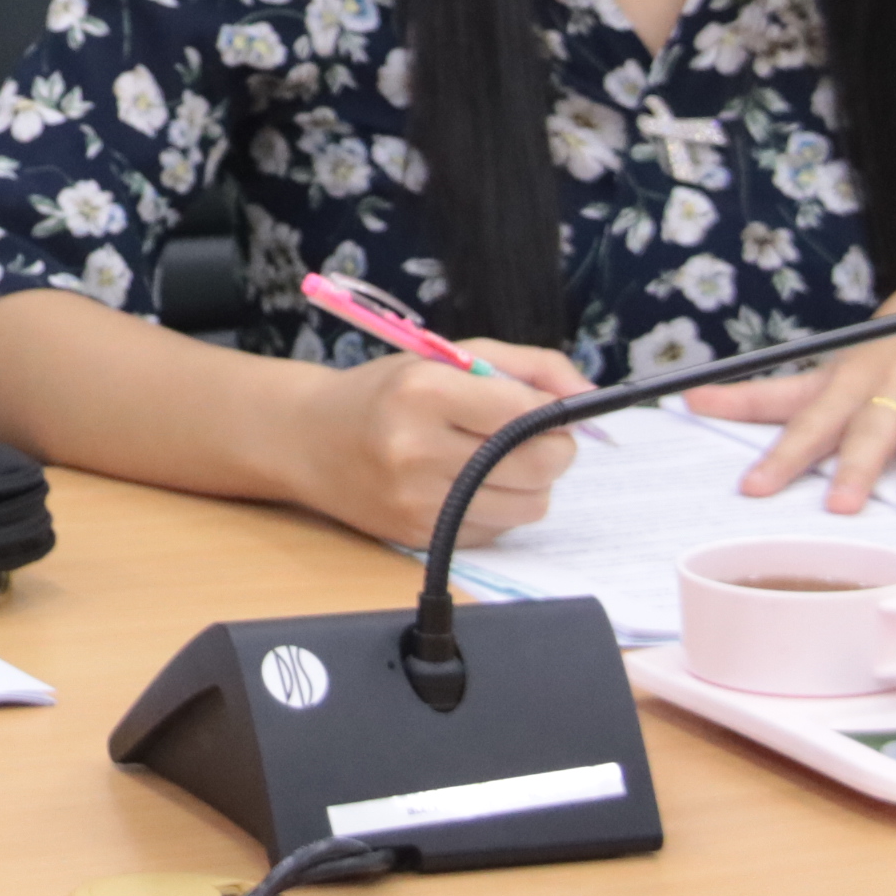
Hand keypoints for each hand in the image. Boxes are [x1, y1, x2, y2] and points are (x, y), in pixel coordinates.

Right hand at [279, 342, 591, 545]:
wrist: (306, 439)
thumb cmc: (385, 391)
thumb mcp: (446, 356)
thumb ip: (527, 367)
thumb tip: (589, 397)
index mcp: (423, 390)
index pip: (528, 413)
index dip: (555, 413)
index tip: (549, 410)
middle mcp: (417, 449)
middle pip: (540, 466)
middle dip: (554, 449)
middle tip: (534, 437)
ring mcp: (416, 501)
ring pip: (530, 507)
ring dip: (529, 484)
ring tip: (497, 461)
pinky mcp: (419, 538)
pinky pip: (498, 531)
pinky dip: (498, 509)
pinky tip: (466, 486)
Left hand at [687, 240, 895, 510]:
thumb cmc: (891, 350)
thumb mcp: (831, 371)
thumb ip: (771, 398)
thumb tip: (694, 400)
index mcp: (848, 382)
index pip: (807, 422)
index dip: (780, 456)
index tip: (753, 488)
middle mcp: (891, 383)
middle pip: (868, 430)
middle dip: (853, 467)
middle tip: (838, 506)